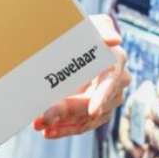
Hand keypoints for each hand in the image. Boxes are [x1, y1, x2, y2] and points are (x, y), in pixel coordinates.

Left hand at [32, 14, 130, 139]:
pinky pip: (85, 124)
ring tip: (40, 124)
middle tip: (45, 116)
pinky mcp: (99, 109)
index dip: (103, 96)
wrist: (69, 41)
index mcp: (116, 58)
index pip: (111, 80)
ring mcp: (110, 97)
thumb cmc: (77, 30)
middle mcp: (118, 80)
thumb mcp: (85, 26)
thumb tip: (115, 39)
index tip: (93, 110)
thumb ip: (99, 30)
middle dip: (69, 111)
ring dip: (64, 123)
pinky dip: (66, 128)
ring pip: (90, 118)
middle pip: (95, 102)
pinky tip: (48, 132)